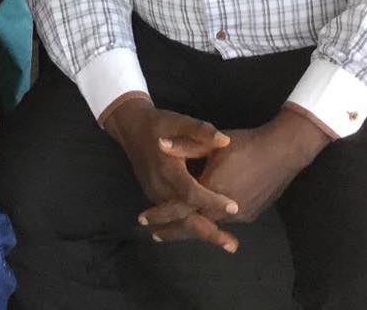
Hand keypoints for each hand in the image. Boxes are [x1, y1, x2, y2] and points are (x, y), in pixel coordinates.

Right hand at [102, 99, 238, 251]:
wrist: (132, 128)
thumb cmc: (160, 124)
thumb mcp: (179, 121)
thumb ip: (201, 131)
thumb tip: (224, 141)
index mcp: (167, 169)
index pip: (191, 192)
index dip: (211, 200)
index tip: (234, 206)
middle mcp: (160, 188)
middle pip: (185, 217)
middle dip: (209, 232)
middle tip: (232, 245)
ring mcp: (156, 196)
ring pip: (180, 221)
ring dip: (203, 233)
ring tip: (228, 243)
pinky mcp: (156, 198)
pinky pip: (175, 217)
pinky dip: (192, 227)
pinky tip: (210, 233)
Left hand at [145, 109, 328, 241]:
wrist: (281, 152)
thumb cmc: (243, 144)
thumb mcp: (211, 144)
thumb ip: (184, 147)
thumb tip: (159, 144)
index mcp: (210, 190)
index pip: (179, 208)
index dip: (161, 214)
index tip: (144, 220)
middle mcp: (224, 210)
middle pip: (193, 224)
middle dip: (173, 230)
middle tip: (155, 234)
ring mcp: (240, 216)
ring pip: (210, 224)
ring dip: (193, 225)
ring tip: (176, 227)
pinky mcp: (251, 215)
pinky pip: (225, 221)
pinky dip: (211, 220)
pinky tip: (205, 216)